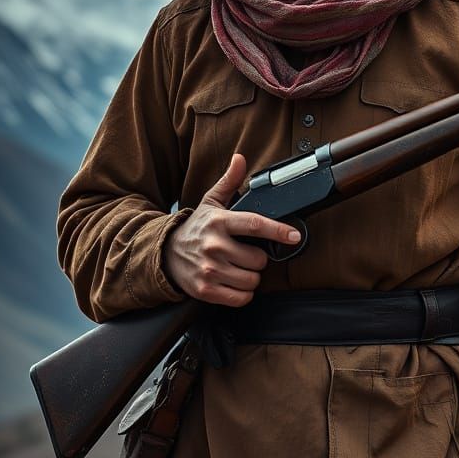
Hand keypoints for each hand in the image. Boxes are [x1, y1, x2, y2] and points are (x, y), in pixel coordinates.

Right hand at [162, 152, 301, 305]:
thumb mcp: (211, 202)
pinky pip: (240, 298)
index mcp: (219, 222)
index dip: (278, 230)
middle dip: (259, 259)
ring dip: (251, 277)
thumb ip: (229, 182)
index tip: (294, 235)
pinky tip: (234, 282)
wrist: (164, 254)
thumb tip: (240, 158)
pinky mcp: (206, 290)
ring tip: (238, 268)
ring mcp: (209, 269)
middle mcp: (214, 246)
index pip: (255, 225)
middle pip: (259, 260)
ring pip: (252, 280)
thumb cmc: (195, 228)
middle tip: (246, 254)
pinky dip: (242, 293)